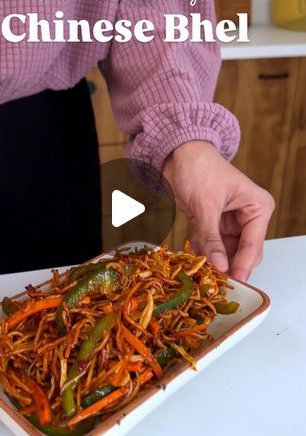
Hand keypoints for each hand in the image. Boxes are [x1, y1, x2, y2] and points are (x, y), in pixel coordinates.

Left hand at [163, 141, 274, 281]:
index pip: (253, 244)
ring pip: (226, 253)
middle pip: (242, 253)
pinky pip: (211, 247)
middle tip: (215, 281)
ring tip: (201, 272)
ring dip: (213, 261)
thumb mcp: (205, 204)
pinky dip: (203, 253)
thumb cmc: (198, 168)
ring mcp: (230, 223)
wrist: (177, 154)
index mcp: (257, 208)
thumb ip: (211, 237)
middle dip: (228, 265)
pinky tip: (193, 259)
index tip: (233, 282)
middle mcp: (248, 217)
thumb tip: (219, 265)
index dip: (242, 265)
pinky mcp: (214, 226)